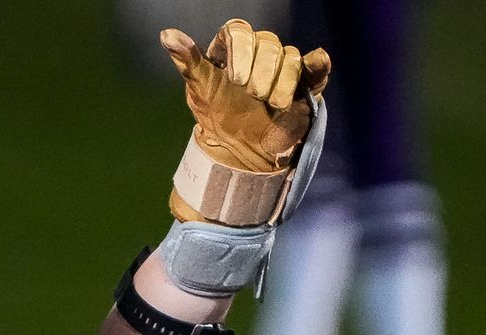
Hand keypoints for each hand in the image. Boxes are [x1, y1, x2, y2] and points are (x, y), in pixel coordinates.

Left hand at [159, 19, 328, 173]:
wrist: (241, 153)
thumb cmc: (218, 117)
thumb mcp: (199, 90)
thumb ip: (188, 61)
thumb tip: (166, 34)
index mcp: (233, 49)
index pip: (239, 31)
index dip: (241, 52)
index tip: (237, 80)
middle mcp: (259, 53)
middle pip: (269, 43)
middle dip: (263, 71)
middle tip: (255, 96)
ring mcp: (283, 68)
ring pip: (291, 57)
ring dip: (283, 81)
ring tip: (273, 104)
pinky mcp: (303, 84)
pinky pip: (315, 67)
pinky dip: (319, 64)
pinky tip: (319, 62)